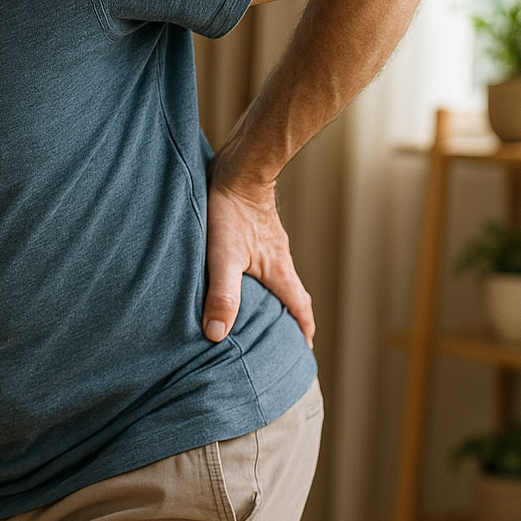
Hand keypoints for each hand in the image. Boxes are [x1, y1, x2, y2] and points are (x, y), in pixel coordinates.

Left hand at [202, 170, 314, 347]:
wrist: (237, 168)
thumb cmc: (230, 211)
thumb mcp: (222, 257)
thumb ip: (222, 295)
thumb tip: (217, 335)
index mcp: (279, 272)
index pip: (300, 309)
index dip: (303, 332)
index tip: (303, 352)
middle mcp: (280, 260)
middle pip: (293, 297)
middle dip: (291, 321)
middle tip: (283, 341)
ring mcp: (270, 245)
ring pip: (278, 280)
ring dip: (275, 299)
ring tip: (260, 315)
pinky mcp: (258, 231)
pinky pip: (265, 263)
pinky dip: (261, 280)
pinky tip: (242, 278)